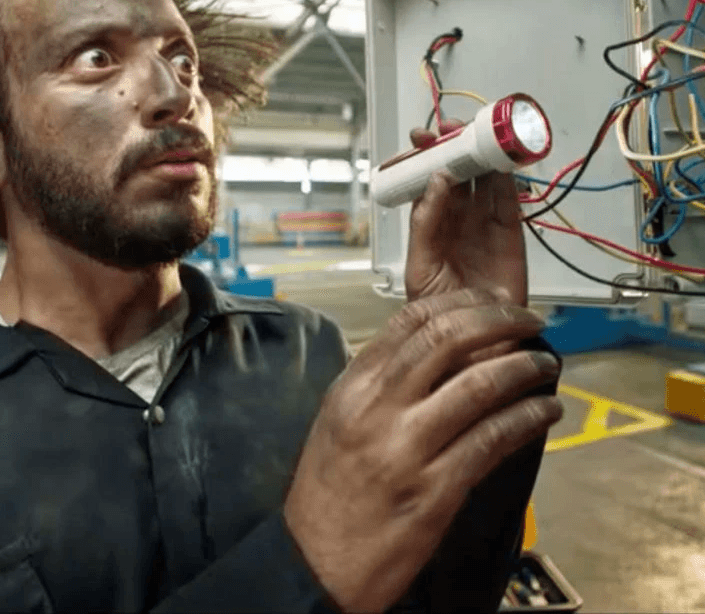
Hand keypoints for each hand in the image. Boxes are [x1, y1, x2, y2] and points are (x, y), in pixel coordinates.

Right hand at [282, 289, 561, 613]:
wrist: (316, 560)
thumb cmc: (327, 495)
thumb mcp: (337, 422)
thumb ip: (378, 387)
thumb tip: (431, 357)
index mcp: (353, 389)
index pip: (409, 322)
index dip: (459, 301)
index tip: (489, 300)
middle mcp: (378, 409)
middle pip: (447, 339)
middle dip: (498, 321)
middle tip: (528, 321)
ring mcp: (407, 448)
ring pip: (478, 385)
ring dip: (523, 369)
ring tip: (545, 365)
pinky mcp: (436, 489)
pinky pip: (493, 440)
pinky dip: (527, 419)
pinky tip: (544, 412)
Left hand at [404, 119, 528, 306]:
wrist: (474, 342)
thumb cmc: (437, 307)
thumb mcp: (420, 264)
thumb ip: (425, 224)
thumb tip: (436, 180)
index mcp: (431, 221)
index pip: (427, 179)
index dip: (424, 156)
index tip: (420, 137)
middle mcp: (458, 216)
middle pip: (457, 170)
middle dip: (453, 145)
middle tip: (450, 128)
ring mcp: (484, 222)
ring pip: (484, 178)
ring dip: (481, 154)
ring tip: (476, 133)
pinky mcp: (511, 231)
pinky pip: (510, 198)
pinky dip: (508, 177)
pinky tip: (503, 159)